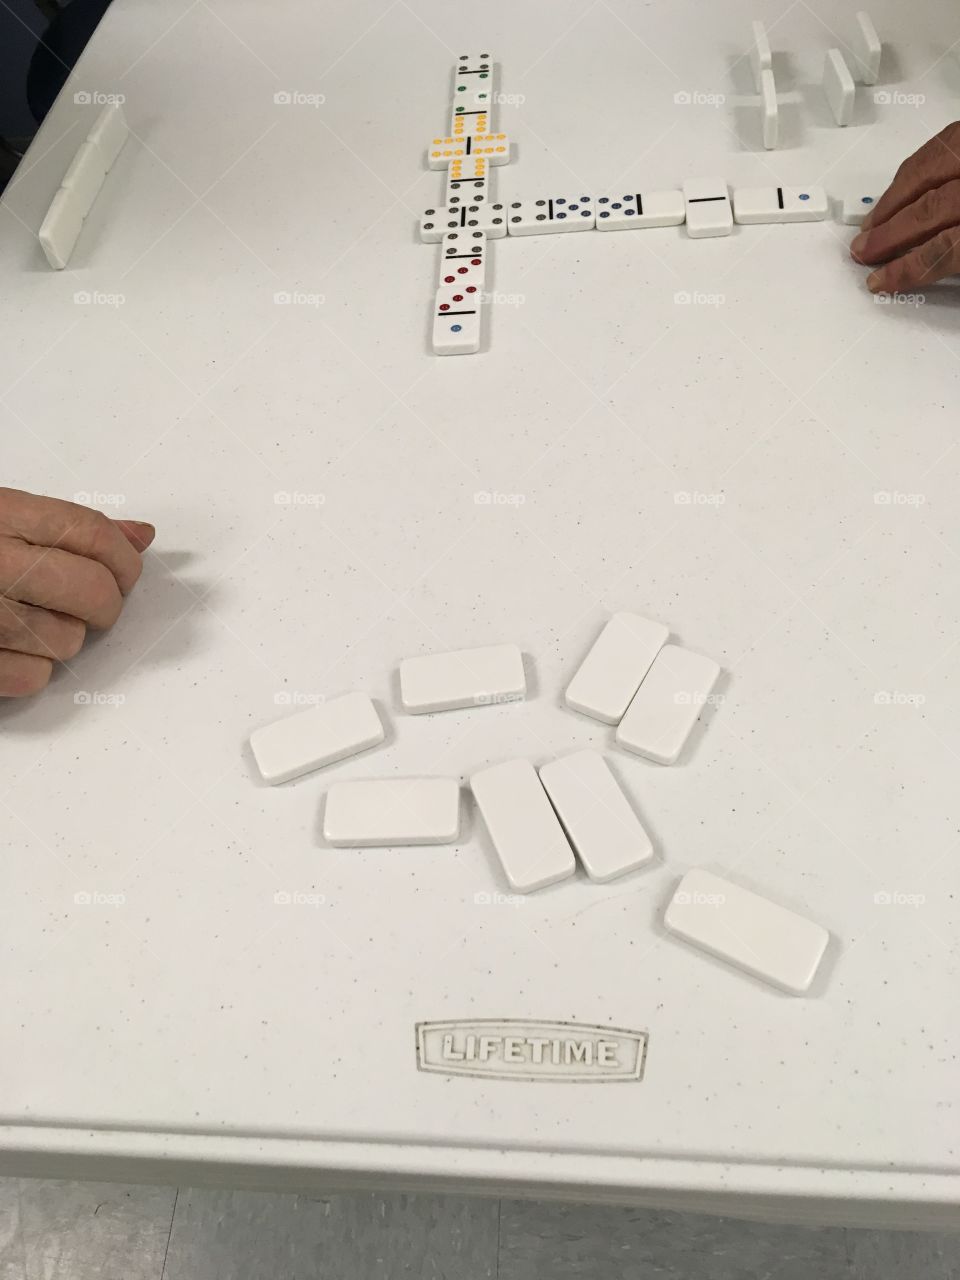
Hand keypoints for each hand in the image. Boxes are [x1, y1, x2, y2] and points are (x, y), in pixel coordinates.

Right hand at [0, 488, 154, 696]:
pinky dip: (29, 671)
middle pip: (92, 591)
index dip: (124, 559)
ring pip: (67, 641)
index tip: (126, 572)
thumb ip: (66, 526)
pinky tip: (9, 648)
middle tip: (91, 603)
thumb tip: (139, 534)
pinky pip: (31, 678)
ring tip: (32, 621)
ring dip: (62, 638)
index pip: (91, 533)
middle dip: (105, 604)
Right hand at [850, 121, 959, 292]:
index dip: (908, 269)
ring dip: (894, 199)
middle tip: (864, 250)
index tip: (881, 281)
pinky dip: (915, 166)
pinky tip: (901, 184)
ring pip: (930, 170)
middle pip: (930, 209)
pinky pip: (943, 142)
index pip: (944, 248)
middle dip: (890, 234)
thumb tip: (925, 264)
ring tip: (872, 222)